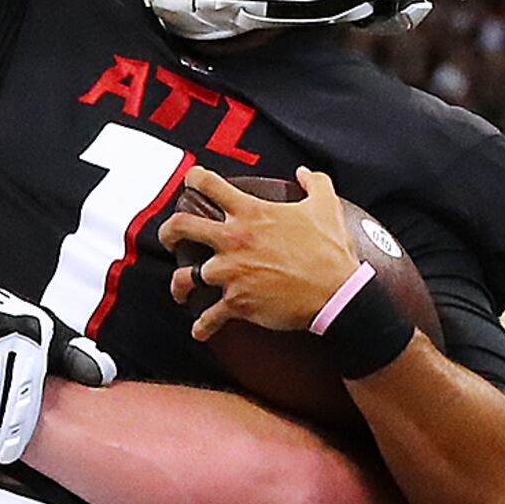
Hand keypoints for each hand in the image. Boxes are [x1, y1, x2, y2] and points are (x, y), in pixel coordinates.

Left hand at [166, 164, 364, 338]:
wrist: (336, 294)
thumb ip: (315, 183)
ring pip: (186, 277)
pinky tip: (200, 330)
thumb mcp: (326, 206)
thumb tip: (304, 173)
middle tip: (169, 238)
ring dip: (180, 285)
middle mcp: (233, 240)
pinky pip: (209, 317)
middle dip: (168, 232)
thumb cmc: (330, 251)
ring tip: (182, 290)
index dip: (194, 179)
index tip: (190, 182)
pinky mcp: (237, 302)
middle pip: (181, 227)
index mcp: (250, 213)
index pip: (209, 185)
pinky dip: (202, 326)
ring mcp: (231, 273)